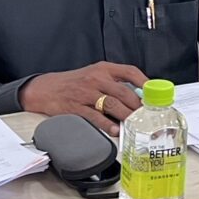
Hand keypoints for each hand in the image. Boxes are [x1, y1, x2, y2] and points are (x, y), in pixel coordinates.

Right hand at [19, 62, 146, 136]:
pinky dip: (107, 124)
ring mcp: (86, 93)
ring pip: (112, 104)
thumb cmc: (74, 82)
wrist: (45, 89)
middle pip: (124, 91)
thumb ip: (113, 82)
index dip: (144, 82)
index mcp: (103, 68)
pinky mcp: (76, 107)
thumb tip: (136, 95)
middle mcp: (96, 78)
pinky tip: (114, 129)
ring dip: (126, 116)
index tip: (152, 93)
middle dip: (137, 105)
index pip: (129, 71)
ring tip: (133, 124)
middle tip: (145, 114)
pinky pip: (95, 117)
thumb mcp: (94, 74)